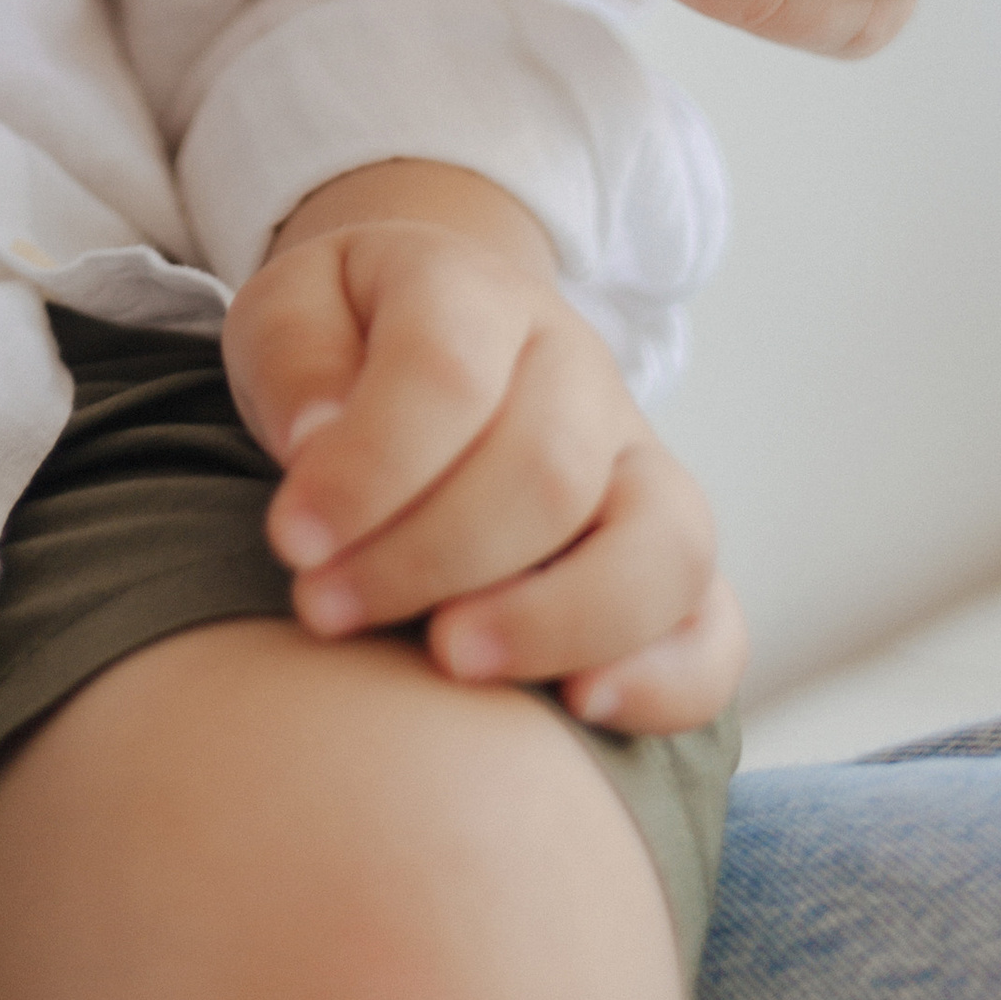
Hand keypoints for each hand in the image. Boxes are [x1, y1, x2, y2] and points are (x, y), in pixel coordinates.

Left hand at [225, 163, 740, 735]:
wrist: (420, 340)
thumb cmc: (341, 347)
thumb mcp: (286, 315)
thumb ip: (297, 362)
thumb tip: (318, 444)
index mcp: (477, 292)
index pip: (447, 372)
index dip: (370, 468)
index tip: (292, 542)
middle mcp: (579, 368)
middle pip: (546, 467)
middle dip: (427, 557)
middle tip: (326, 610)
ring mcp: (639, 460)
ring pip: (659, 544)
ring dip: (551, 620)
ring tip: (447, 662)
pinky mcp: (667, 552)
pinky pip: (715, 627)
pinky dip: (665, 680)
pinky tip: (578, 707)